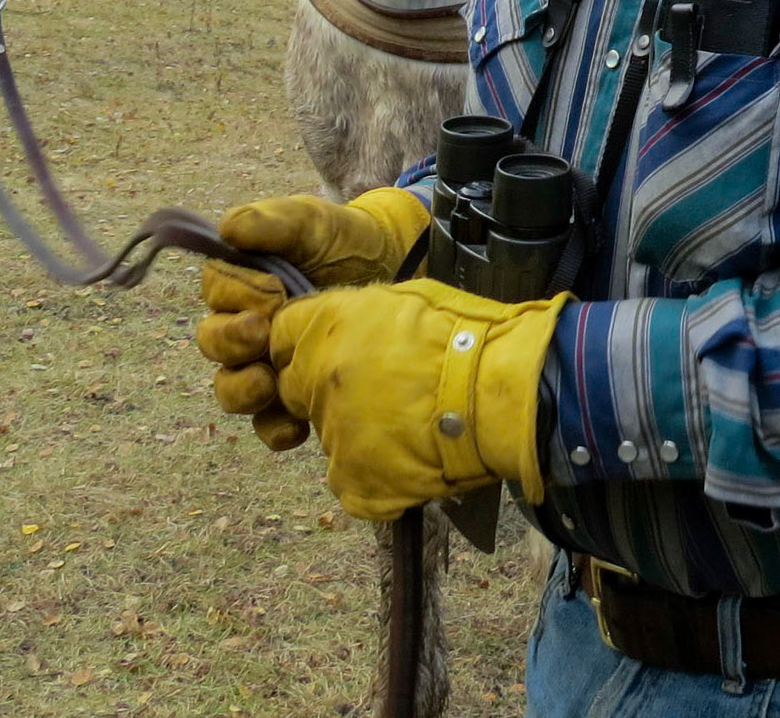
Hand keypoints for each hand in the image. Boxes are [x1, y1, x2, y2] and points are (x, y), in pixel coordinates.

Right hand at [197, 188, 429, 449]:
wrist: (394, 266)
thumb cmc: (342, 239)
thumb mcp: (311, 220)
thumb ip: (271, 220)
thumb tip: (228, 228)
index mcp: (240, 281)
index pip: (216, 293)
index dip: (235, 297)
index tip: (270, 292)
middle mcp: (244, 325)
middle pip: (214, 344)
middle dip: (231, 344)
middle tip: (261, 335)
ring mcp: (266, 363)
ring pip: (232, 389)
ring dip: (243, 391)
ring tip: (267, 384)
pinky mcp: (293, 395)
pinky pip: (269, 424)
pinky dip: (276, 429)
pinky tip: (297, 427)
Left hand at [268, 278, 570, 519]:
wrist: (498, 389)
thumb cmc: (466, 334)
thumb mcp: (405, 298)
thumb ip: (359, 315)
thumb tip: (349, 326)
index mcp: (326, 326)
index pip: (281, 335)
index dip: (305, 345)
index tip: (329, 353)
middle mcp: (316, 378)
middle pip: (298, 389)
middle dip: (327, 390)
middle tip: (377, 392)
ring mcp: (332, 434)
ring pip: (330, 436)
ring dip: (357, 432)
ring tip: (409, 424)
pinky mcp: (353, 481)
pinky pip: (352, 481)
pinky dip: (377, 476)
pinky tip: (411, 457)